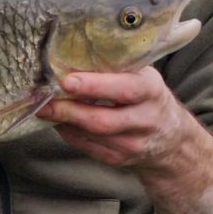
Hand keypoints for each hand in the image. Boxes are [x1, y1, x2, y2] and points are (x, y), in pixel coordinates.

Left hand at [38, 68, 212, 213]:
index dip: (95, 86)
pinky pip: (87, 147)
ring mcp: (132, 144)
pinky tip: (57, 121)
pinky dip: (68, 133)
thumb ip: (116, 67)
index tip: (67, 81)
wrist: (170, 137)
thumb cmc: (147, 96)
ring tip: (43, 107)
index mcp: (151, 91)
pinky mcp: (119, 160)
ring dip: (63, 122)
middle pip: (102, 120)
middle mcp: (145, 120)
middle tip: (41, 100)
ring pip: (91, 136)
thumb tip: (72, 53)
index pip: (124, 89)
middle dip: (68, 110)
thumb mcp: (142, 75)